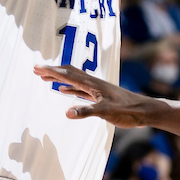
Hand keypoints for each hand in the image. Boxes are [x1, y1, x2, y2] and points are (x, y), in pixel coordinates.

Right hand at [34, 64, 153, 125]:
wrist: (144, 111)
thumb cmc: (127, 110)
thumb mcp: (106, 112)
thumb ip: (87, 112)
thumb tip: (67, 113)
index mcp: (92, 84)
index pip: (67, 75)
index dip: (51, 71)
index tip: (36, 67)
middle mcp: (93, 83)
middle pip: (69, 73)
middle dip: (52, 71)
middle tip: (36, 70)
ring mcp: (96, 89)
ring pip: (73, 80)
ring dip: (59, 78)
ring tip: (45, 78)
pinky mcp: (100, 96)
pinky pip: (80, 89)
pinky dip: (69, 87)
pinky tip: (64, 90)